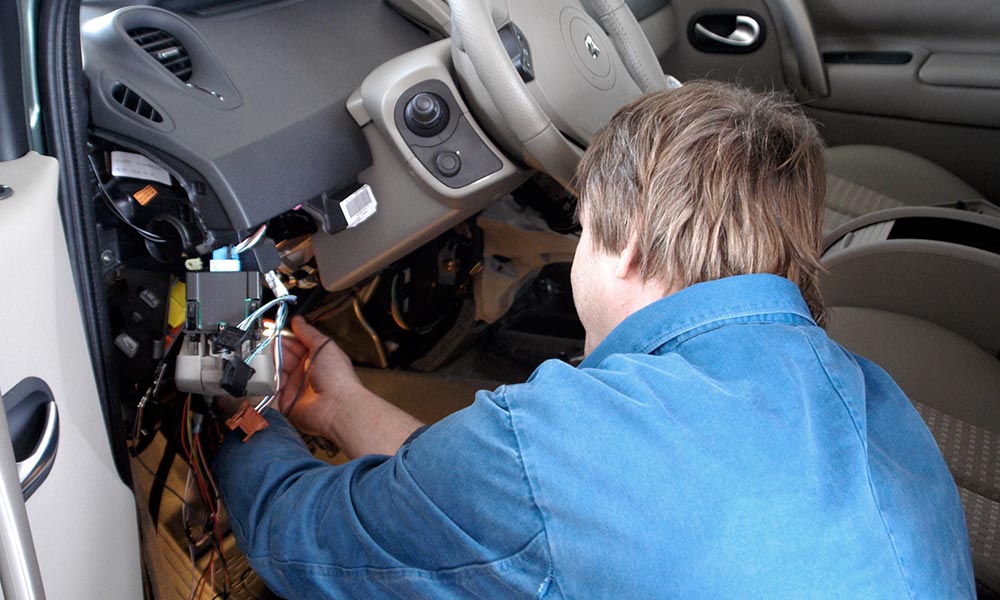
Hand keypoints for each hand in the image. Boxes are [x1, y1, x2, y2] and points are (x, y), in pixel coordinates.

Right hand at [275, 316, 361, 437]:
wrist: (335, 406)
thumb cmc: (338, 378)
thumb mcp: (323, 346)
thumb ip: (308, 332)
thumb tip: (298, 320)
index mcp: (317, 358)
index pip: (296, 343)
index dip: (284, 335)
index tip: (273, 328)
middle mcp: (306, 372)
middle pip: (284, 355)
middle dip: (276, 347)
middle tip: (268, 340)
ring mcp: (296, 386)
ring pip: (277, 370)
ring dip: (271, 362)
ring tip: (268, 355)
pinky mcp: (286, 401)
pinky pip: (272, 388)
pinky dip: (268, 380)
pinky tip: (268, 371)